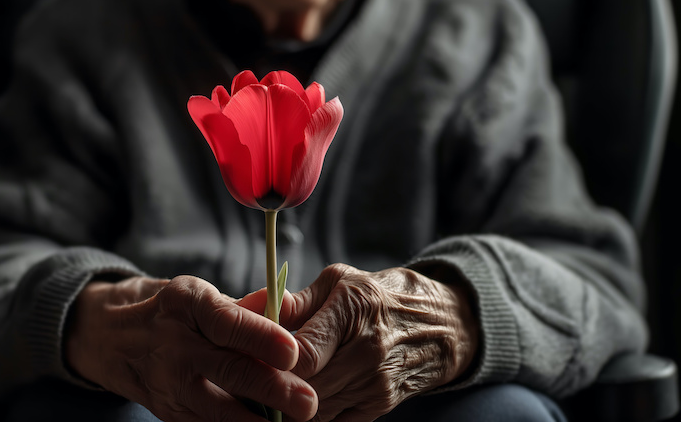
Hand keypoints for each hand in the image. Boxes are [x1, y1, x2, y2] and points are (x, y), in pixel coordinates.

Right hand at [65, 275, 317, 421]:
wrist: (111, 336)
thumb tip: (286, 307)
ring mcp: (167, 382)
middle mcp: (173, 343)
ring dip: (257, 421)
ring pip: (218, 408)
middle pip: (228, 370)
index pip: (227, 322)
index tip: (293, 352)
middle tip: (308, 402)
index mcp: (186, 303)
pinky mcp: (167, 412)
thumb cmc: (171, 310)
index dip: (261, 337)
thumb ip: (244, 306)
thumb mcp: (199, 293)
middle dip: (272, 389)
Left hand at [243, 264, 478, 420]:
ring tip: (265, 391)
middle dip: (272, 387)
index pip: (302, 354)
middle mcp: (368, 350)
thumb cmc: (379, 295)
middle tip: (245, 380)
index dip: (270, 361)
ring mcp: (376, 383)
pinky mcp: (380, 406)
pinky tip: (293, 405)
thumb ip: (295, 300)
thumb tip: (251, 307)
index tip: (249, 357)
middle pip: (305, 388)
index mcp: (354, 308)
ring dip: (287, 405)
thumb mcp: (339, 280)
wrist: (442, 325)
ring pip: (315, 411)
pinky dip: (310, 418)